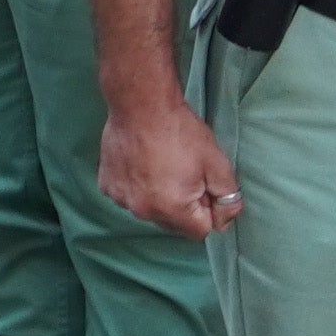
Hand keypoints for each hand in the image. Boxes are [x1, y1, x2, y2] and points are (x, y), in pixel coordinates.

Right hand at [99, 96, 238, 238]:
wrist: (140, 104)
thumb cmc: (181, 132)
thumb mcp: (217, 162)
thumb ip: (228, 197)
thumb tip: (225, 219)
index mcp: (173, 209)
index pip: (201, 230)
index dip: (209, 209)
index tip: (204, 185)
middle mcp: (143, 211)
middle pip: (174, 223)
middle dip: (184, 207)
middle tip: (184, 173)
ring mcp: (121, 199)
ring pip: (150, 210)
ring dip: (159, 198)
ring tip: (161, 166)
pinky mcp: (107, 185)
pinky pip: (129, 196)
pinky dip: (137, 187)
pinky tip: (141, 164)